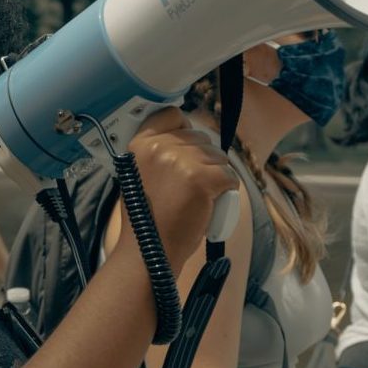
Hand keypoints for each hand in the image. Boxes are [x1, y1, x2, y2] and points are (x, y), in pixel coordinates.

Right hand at [119, 107, 236, 263]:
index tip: (185, 150)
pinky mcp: (202, 179)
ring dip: (216, 175)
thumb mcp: (138, 176)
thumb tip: (187, 139)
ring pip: (218, 157)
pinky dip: (227, 190)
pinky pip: (229, 176)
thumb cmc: (146, 220)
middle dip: (203, 159)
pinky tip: (213, 202)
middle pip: (200, 138)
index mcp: (140, 144)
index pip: (172, 115)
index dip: (184, 131)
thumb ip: (156, 154)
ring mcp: (181, 161)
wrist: (149, 252)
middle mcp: (159, 147)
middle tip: (192, 186)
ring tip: (200, 197)